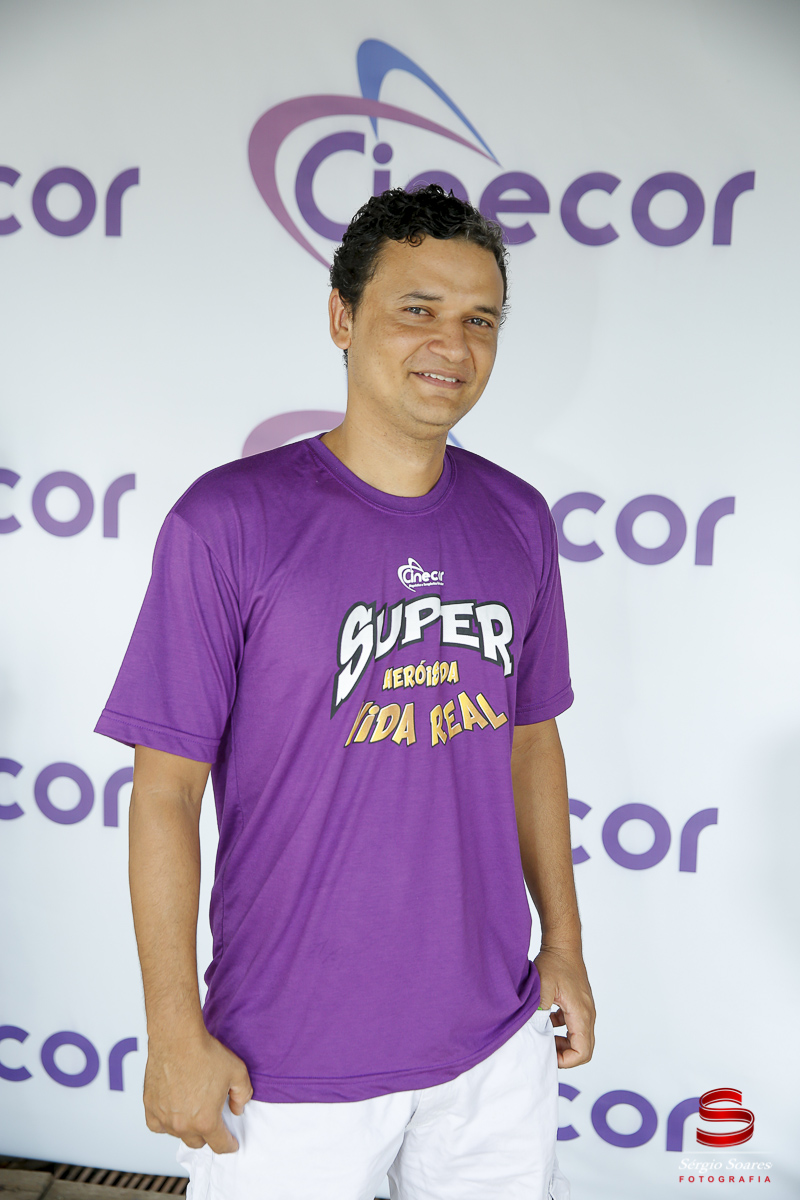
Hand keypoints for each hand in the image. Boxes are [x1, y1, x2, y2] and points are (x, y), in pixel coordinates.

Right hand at [143, 1028, 252, 1152]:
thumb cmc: (206, 1053)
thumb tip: (237, 1109)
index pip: (220, 1145)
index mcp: (206, 1121)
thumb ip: (243, 1095)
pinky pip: (158, 1125)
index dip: (229, 1145)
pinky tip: (173, 1109)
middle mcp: (183, 1125)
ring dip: (186, 1126)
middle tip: (211, 1118)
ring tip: (192, 1106)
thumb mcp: (237, 1072)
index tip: (232, 1143)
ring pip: (178, 1133)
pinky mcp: (149, 1107)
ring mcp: (164, 1118)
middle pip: (198, 1142)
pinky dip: (165, 1121)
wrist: (177, 1038)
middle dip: (207, 1134)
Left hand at [534, 944, 594, 1067]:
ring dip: (563, 1043)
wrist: (563, 944)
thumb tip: (533, 1029)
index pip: (582, 1051)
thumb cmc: (555, 962)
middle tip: (545, 1048)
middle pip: (584, 1048)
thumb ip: (540, 1009)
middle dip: (565, 1054)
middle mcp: (587, 1013)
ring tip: (543, 1036)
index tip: (547, 1053)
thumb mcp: (543, 986)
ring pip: (580, 1038)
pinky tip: (546, 1021)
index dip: (566, 1060)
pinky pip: (575, 1025)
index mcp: (581, 1013)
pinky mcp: (579, 1003)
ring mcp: (584, 1008)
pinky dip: (562, 1030)